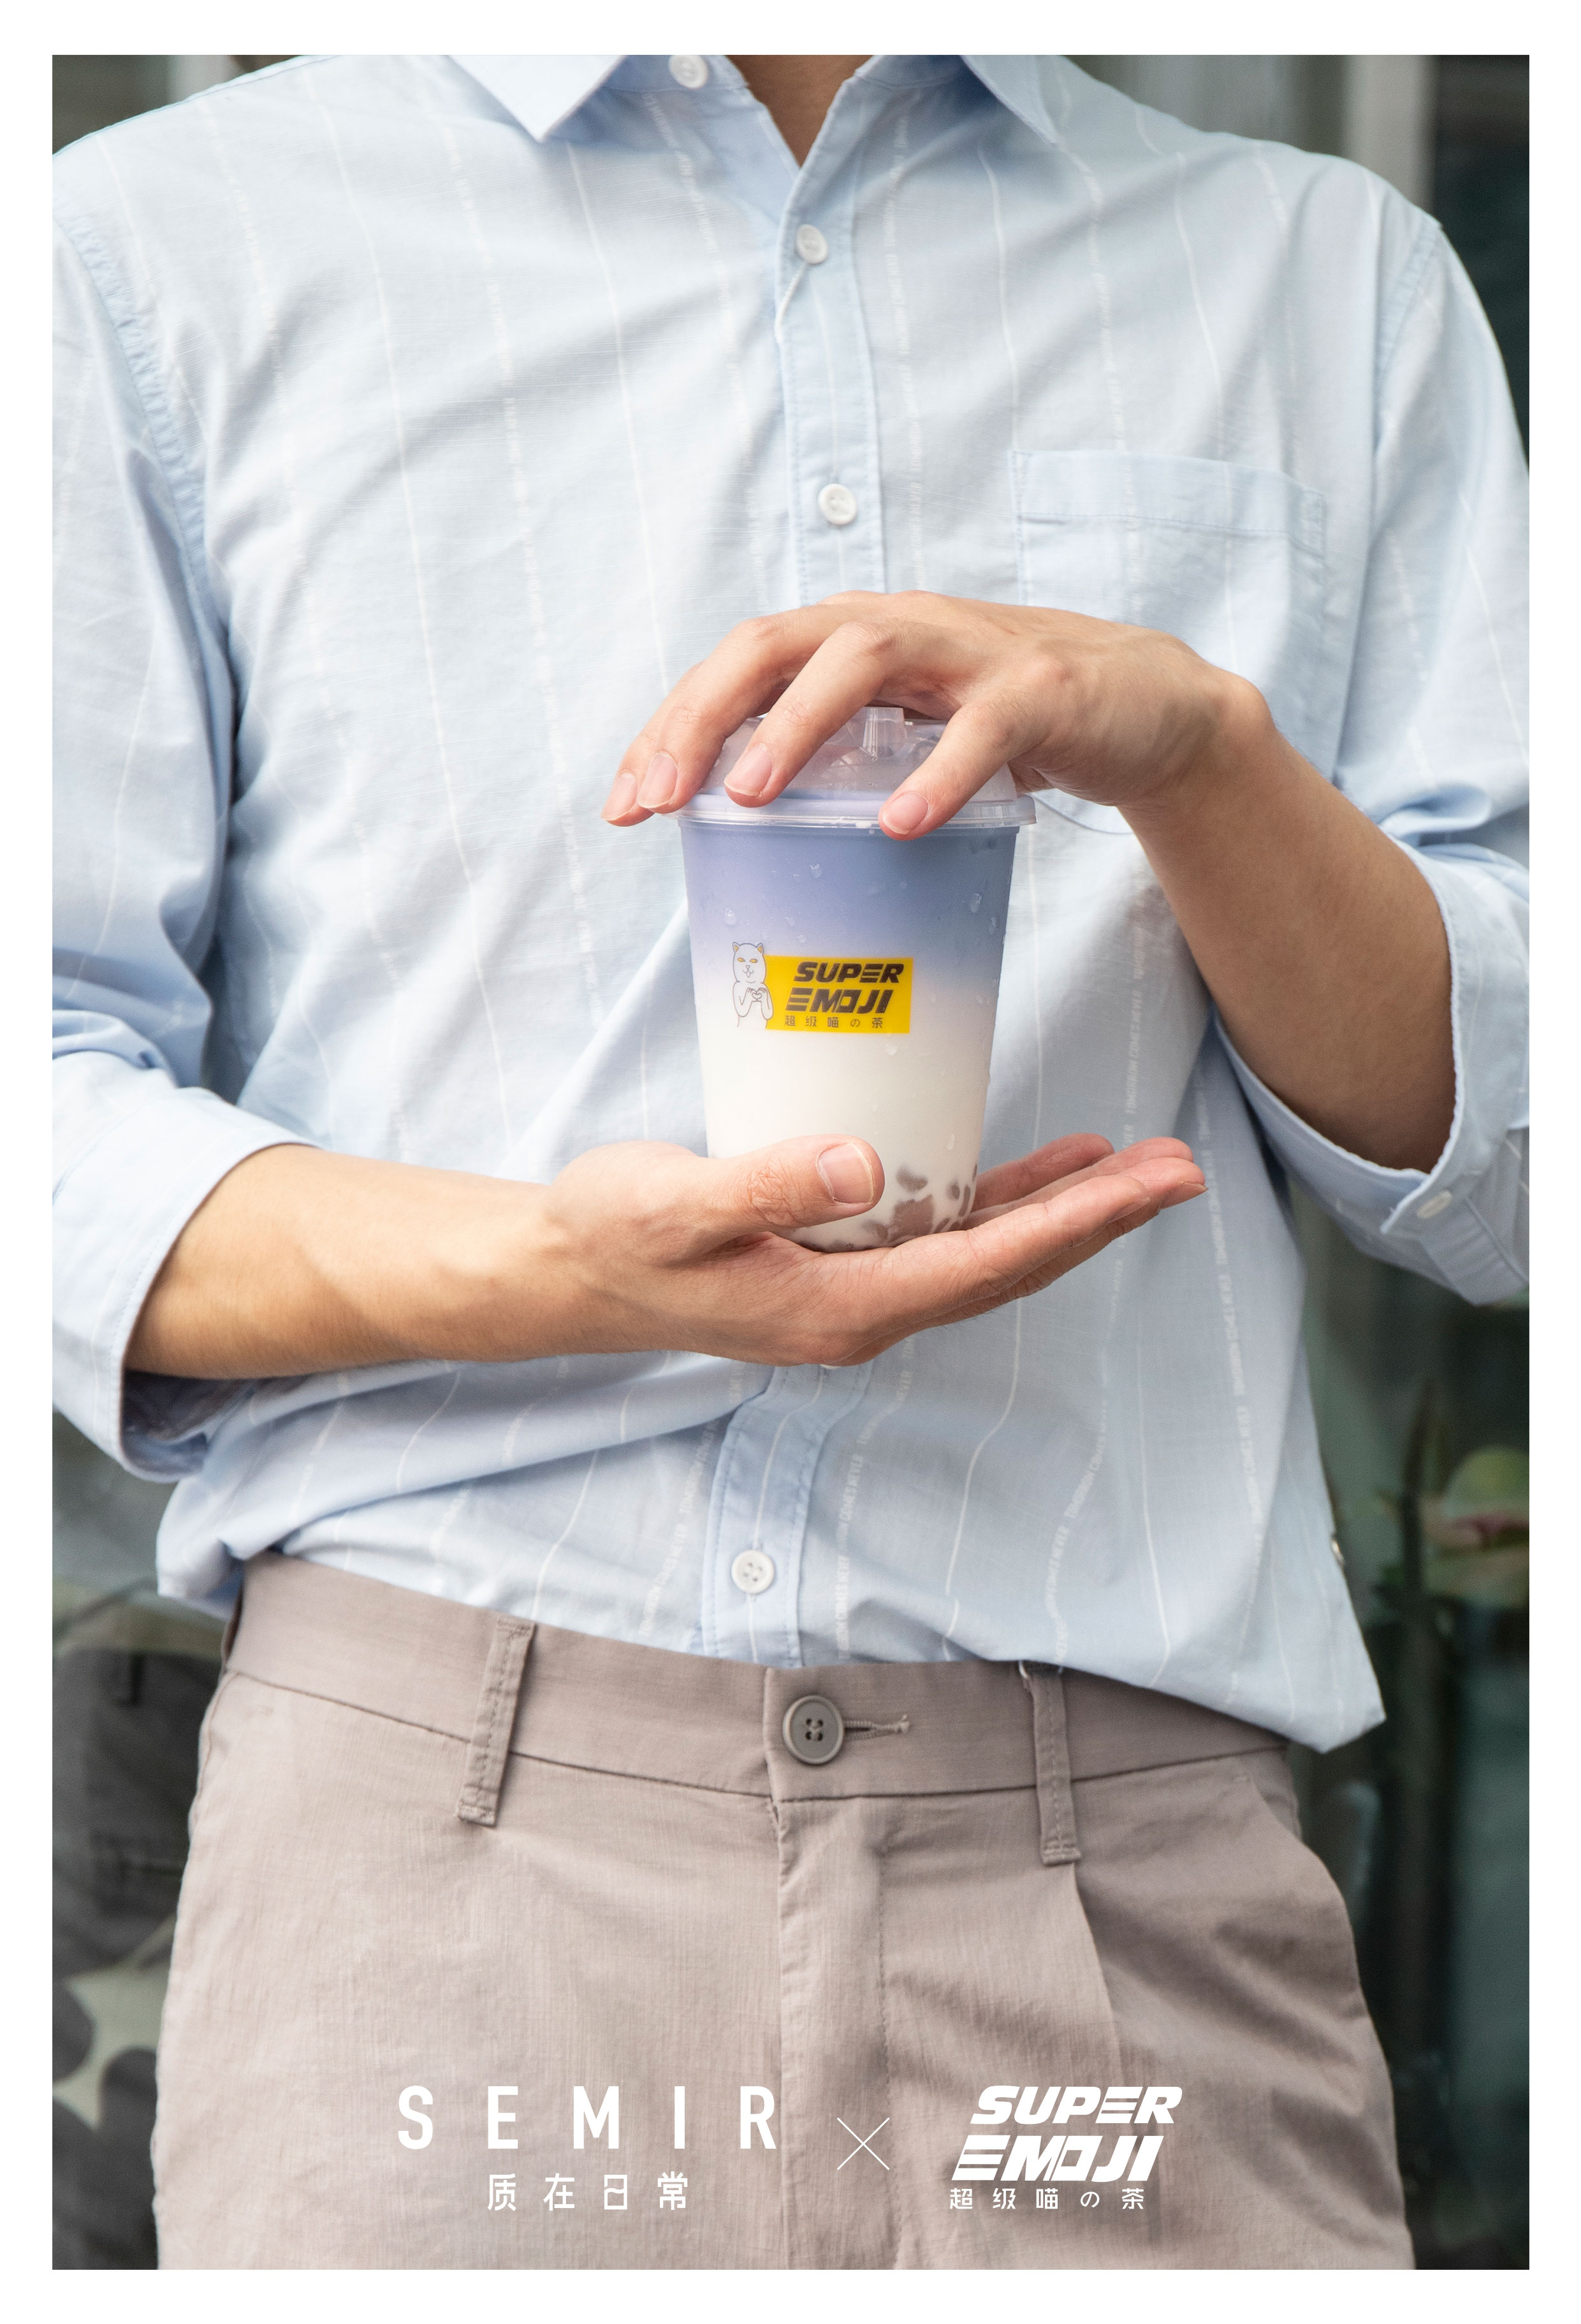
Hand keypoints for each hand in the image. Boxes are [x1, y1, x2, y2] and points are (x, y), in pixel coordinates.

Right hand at [127, 1133, 1204, 1378]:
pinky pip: (944, 1233)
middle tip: (1184, 1171)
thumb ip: (764, 1185)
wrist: (562, 1270)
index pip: (988, 1263)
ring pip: (987, 1250)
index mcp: (842, 1306)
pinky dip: (1002, 1201)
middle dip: (1100, 1220)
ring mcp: (854, 1289)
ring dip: (1064, 1213)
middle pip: (1009, 1264)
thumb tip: (865, 1165)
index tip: (1152, 1181)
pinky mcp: (838, 1259)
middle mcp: (864, 1310)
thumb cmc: (612, 1233)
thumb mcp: (676, 1204)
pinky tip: (1040, 1167)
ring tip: (1138, 1166)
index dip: (1079, 1222)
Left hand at [600, 590, 1261, 838]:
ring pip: (865, 657)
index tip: (624, 803)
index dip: (671, 725)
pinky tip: (901, 825)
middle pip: (776, 642)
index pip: (737, 664)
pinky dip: (939, 772)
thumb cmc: (1003, 726)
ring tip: (750, 798)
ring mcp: (972, 652)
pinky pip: (985, 725)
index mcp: (851, 638)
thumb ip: (832, 764)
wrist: (1146, 708)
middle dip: (705, 716)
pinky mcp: (1045, 690)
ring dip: (796, 725)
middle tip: (660, 797)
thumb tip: (732, 839)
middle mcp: (899, 626)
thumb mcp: (901, 735)